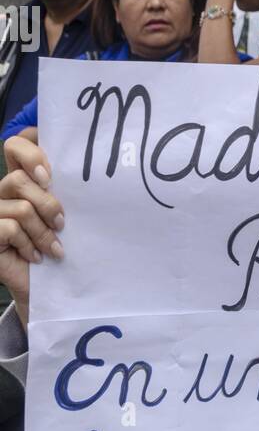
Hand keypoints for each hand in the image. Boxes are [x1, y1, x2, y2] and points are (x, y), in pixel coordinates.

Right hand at [0, 134, 64, 324]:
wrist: (48, 285)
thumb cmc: (59, 246)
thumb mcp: (64, 214)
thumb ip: (64, 191)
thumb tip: (80, 173)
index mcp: (23, 179)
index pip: (16, 145)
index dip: (31, 151)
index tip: (50, 175)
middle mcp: (5, 192)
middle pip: (19, 178)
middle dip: (47, 202)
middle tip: (61, 222)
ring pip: (21, 207)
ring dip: (43, 232)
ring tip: (54, 248)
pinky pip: (10, 228)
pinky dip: (29, 244)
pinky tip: (36, 256)